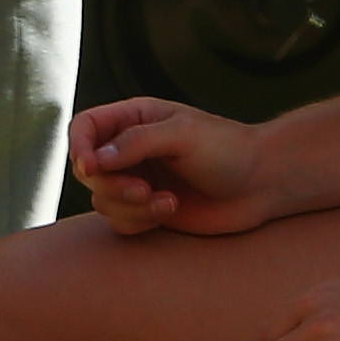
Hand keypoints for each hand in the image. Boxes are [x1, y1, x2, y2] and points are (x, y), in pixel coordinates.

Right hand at [69, 99, 275, 235]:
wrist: (261, 184)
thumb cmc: (227, 149)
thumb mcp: (182, 134)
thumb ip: (137, 142)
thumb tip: (95, 161)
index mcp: (135, 118)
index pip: (85, 127)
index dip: (79, 147)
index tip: (91, 168)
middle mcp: (130, 149)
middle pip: (87, 169)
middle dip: (111, 185)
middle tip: (142, 190)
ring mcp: (138, 180)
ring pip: (102, 200)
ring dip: (130, 207)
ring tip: (166, 202)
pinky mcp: (148, 209)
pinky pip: (121, 221)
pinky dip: (140, 221)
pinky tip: (171, 210)